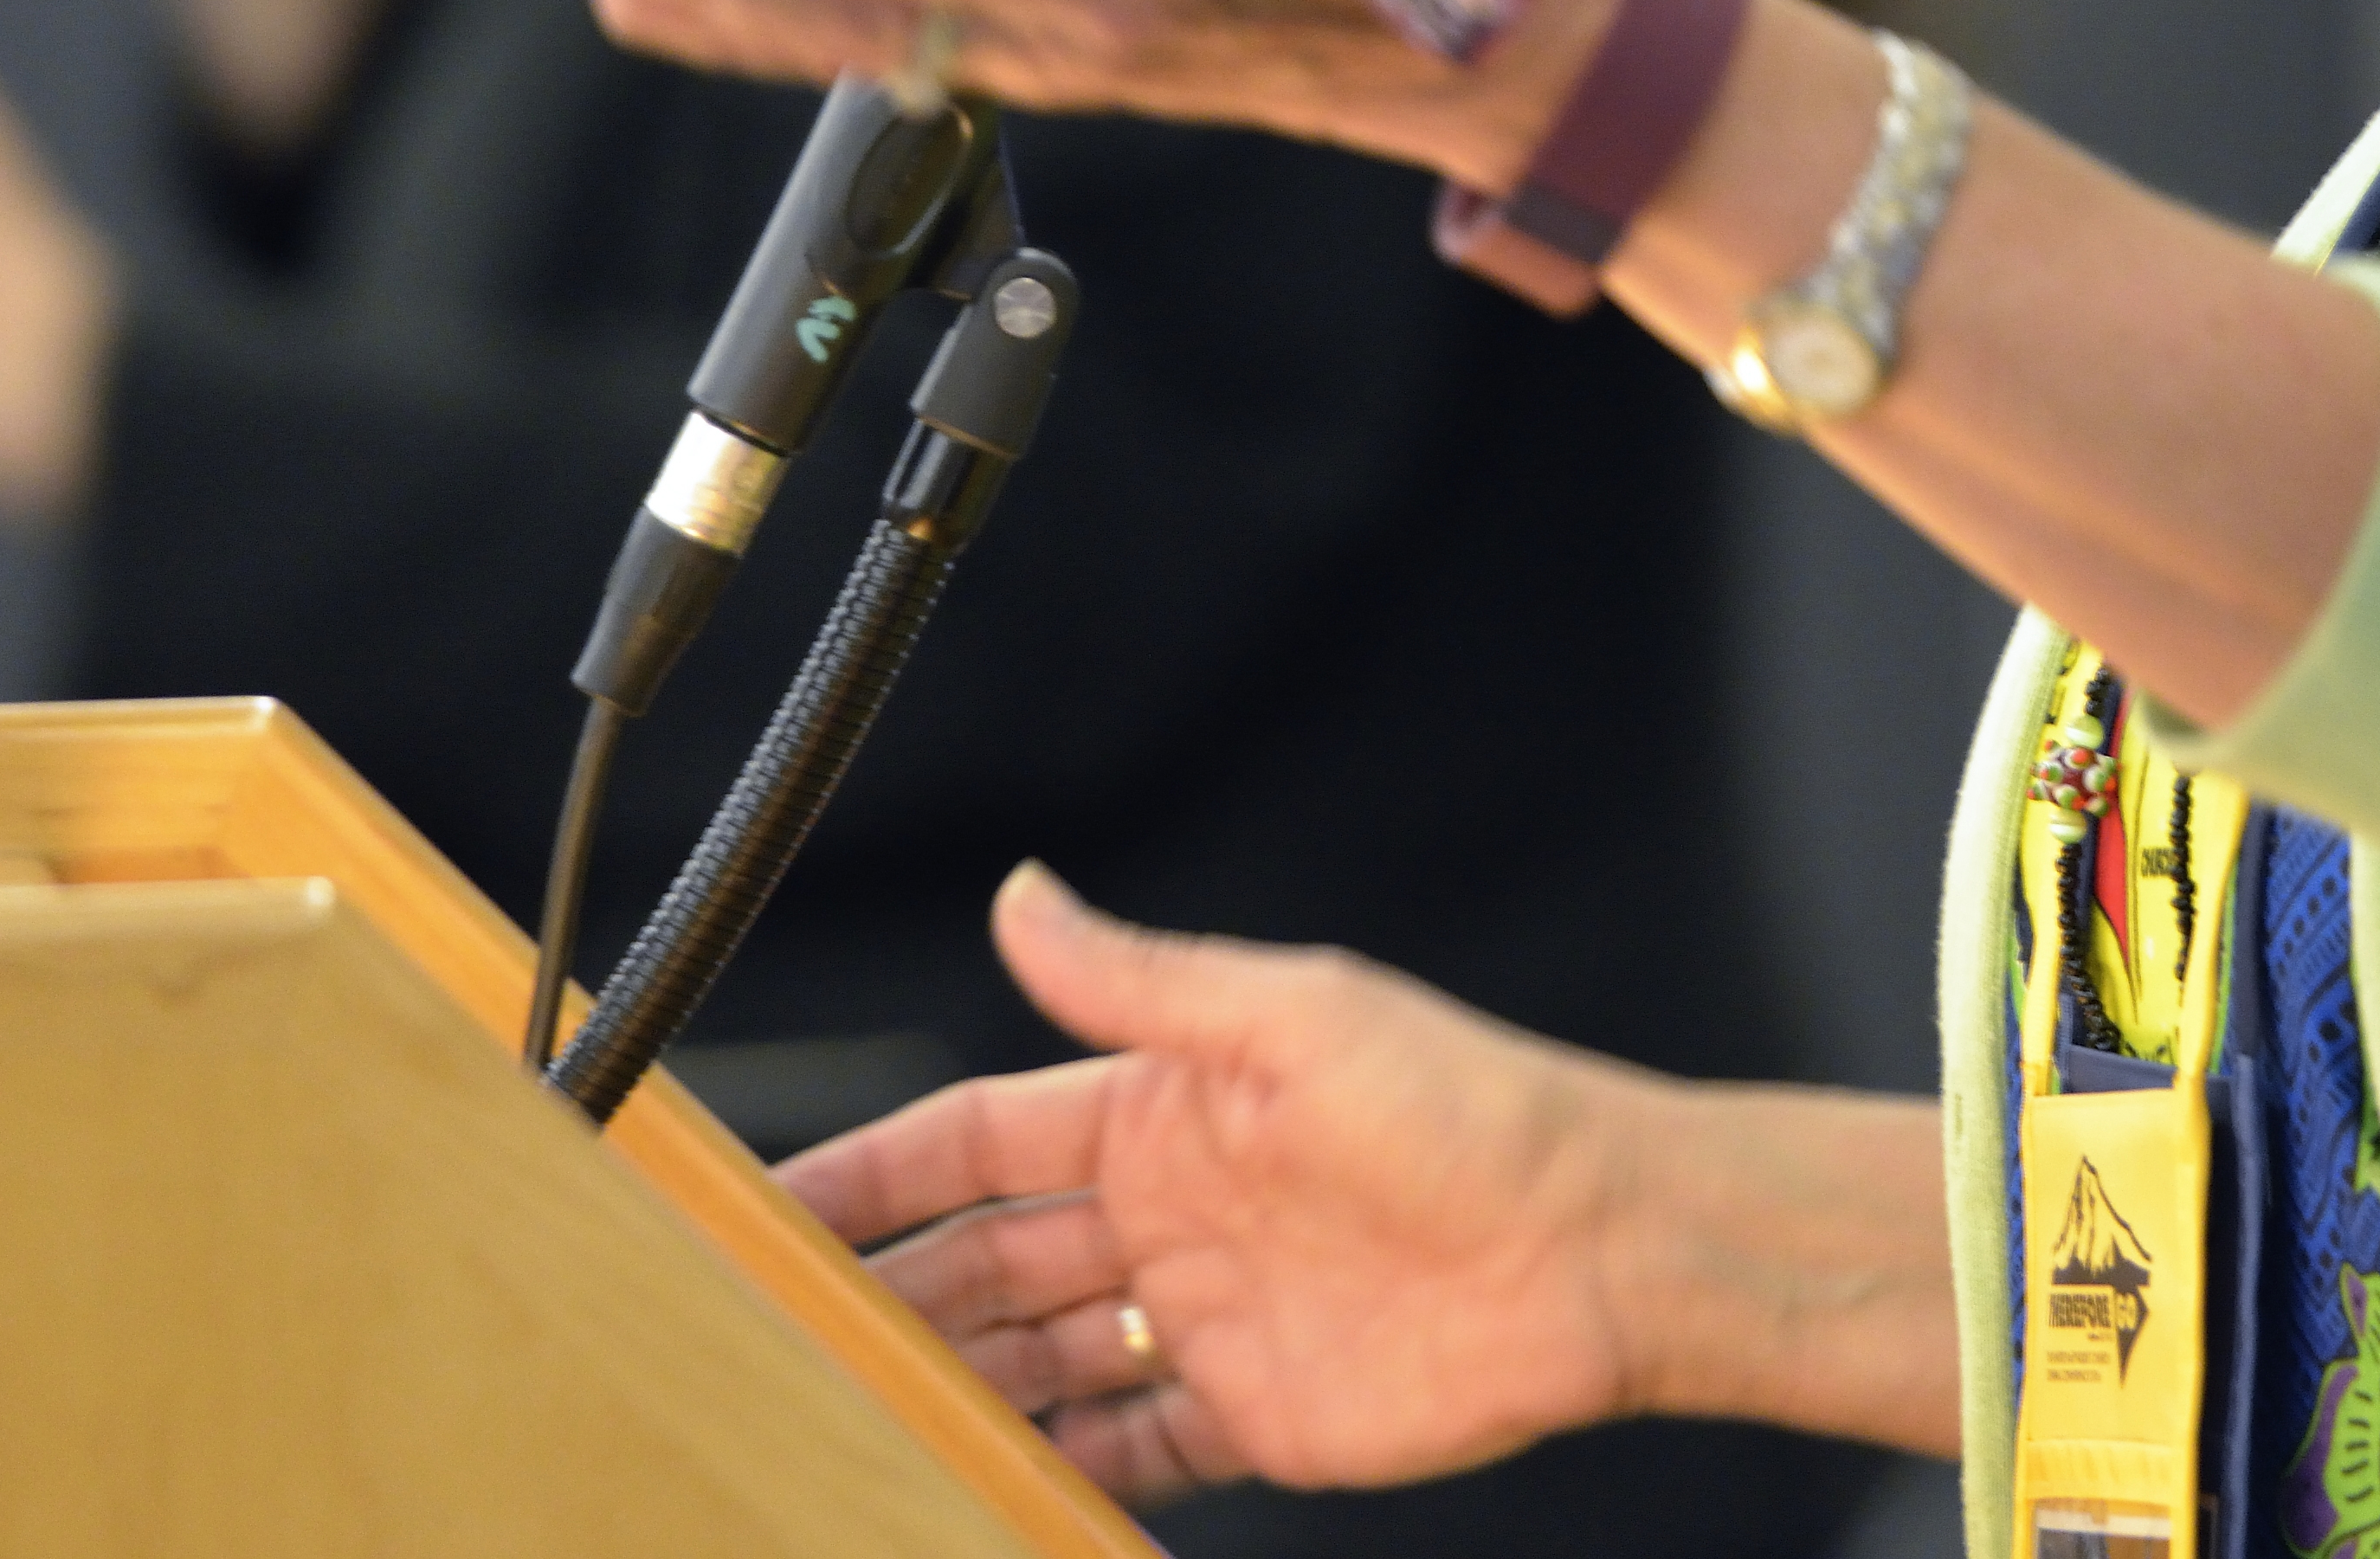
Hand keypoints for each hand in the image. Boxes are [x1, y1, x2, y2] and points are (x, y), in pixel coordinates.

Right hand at [776, 867, 1668, 1505]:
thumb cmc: (1473, 1111)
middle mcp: (1170, 1214)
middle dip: (890, 1291)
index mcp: (1163, 1110)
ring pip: (1039, 1360)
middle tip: (779, 1337)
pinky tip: (972, 1482)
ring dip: (952, 1382)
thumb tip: (1021, 896)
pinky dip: (1051, 1468)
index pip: (978, 1140)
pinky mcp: (1255, 1417)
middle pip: (989, 1259)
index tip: (776, 1206)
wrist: (1603, 1249)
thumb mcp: (1295, 1018)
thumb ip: (1144, 981)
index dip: (878, 1169)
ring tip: (847, 1419)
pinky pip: (1127, 1452)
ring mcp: (1207, 1321)